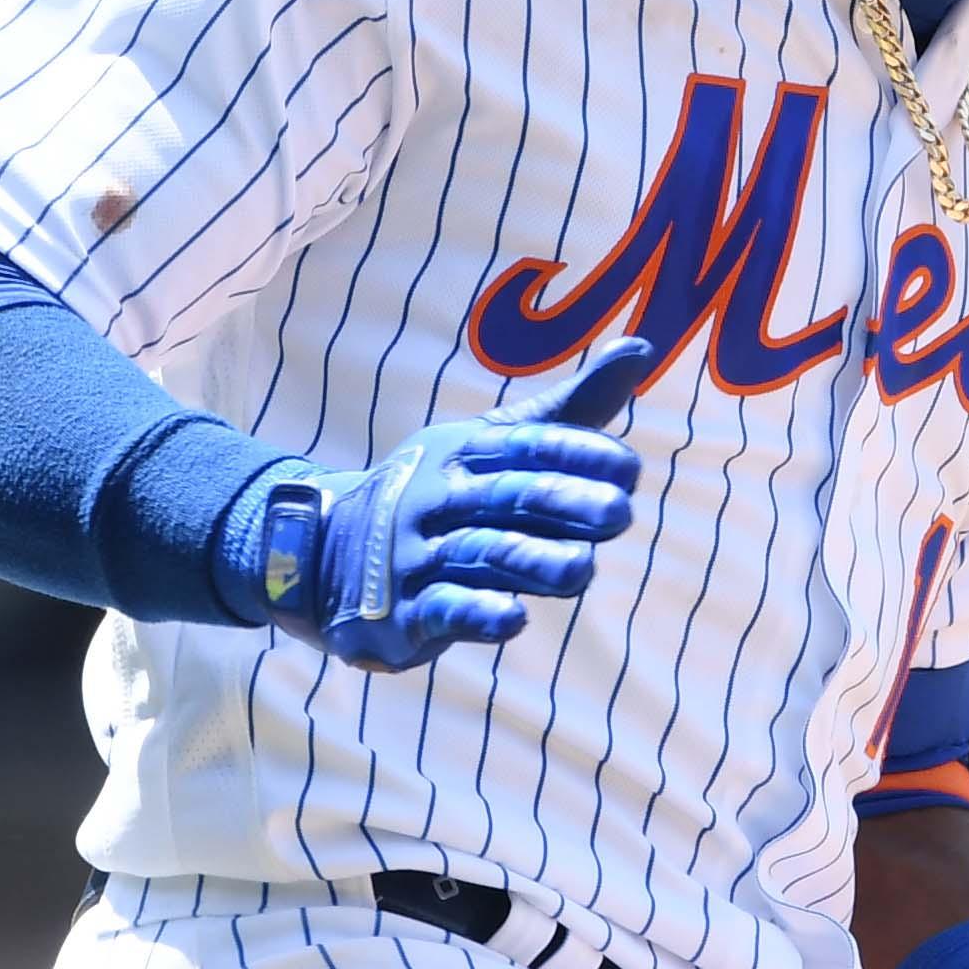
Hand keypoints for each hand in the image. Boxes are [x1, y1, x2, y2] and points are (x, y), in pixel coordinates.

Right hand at [243, 337, 652, 672]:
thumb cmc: (441, 491)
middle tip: (621, 514)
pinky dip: (476, 614)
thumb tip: (642, 350)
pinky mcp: (406, 612)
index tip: (628, 469)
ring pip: (481, 555)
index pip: (524, 446)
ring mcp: (417, 555)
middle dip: (564, 504)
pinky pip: (442, 611)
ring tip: (584, 570)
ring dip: (533, 562)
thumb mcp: (494, 443)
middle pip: (508, 497)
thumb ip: (571, 408)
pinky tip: (513, 619)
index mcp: (463, 450)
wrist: (325, 551)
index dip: (576, 454)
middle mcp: (439, 497)